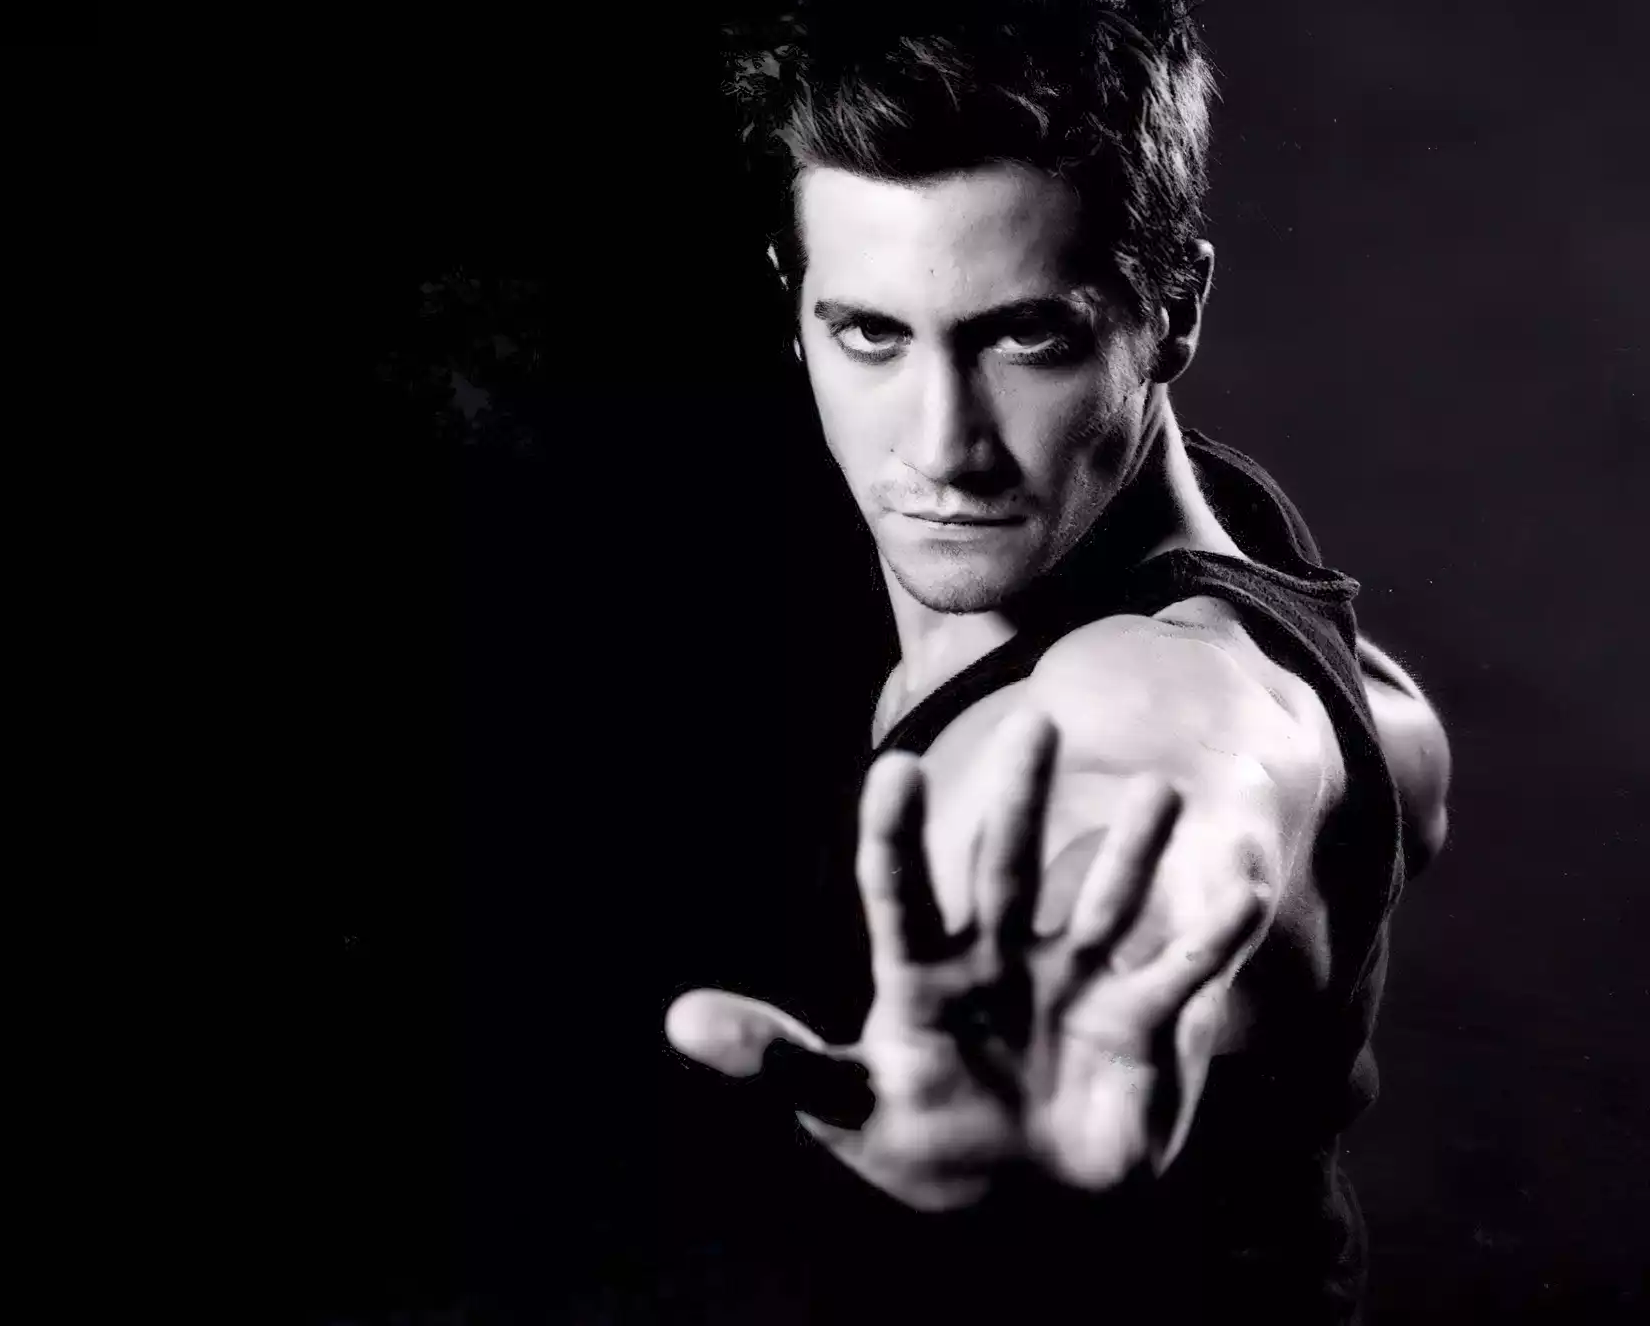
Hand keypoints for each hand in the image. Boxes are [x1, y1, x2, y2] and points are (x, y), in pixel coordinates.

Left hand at [666, 714, 1267, 1210]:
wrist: (1025, 1192)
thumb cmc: (930, 1139)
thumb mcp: (847, 1107)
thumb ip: (777, 1062)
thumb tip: (678, 1019)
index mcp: (923, 972)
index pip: (901, 892)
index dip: (896, 837)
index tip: (895, 770)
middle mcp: (1001, 956)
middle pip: (1008, 869)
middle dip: (1022, 804)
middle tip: (1037, 723)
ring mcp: (1073, 982)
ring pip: (1105, 904)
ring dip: (1135, 855)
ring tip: (1166, 793)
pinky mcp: (1139, 1026)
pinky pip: (1180, 974)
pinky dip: (1210, 938)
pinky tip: (1240, 889)